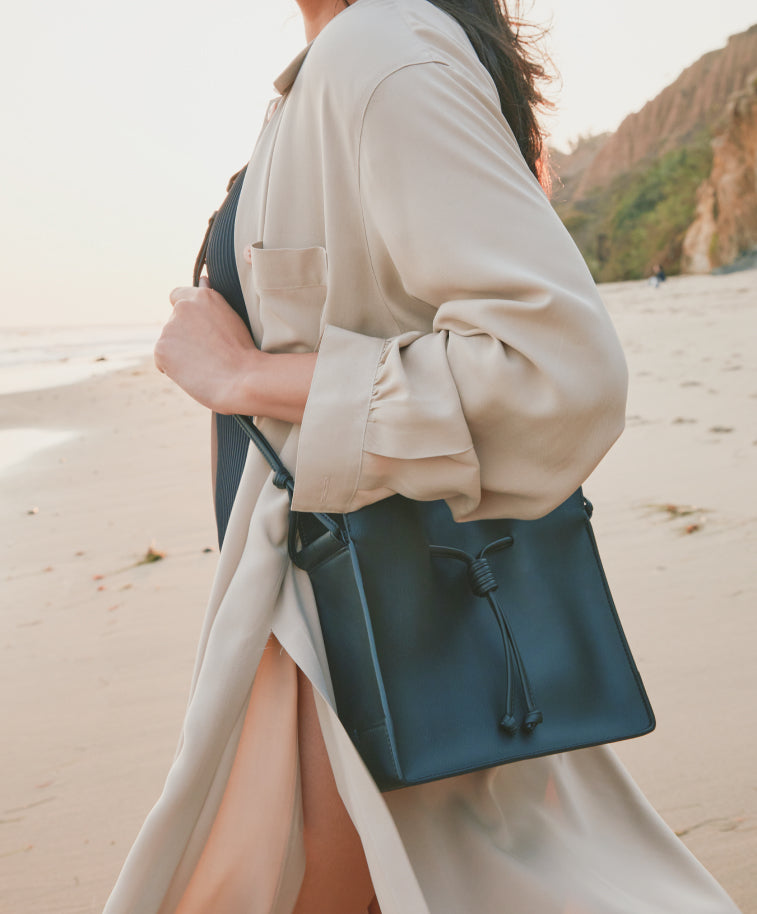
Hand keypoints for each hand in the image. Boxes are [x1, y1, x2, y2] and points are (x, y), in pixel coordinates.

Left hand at [155, 277, 316, 422]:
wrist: (242, 379)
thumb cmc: (244, 354)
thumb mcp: (232, 318)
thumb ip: (212, 304)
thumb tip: (202, 279)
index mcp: (203, 297)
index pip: (177, 295)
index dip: (184, 314)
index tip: (194, 327)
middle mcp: (183, 307)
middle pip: (174, 324)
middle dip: (184, 337)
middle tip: (208, 354)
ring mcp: (170, 328)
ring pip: (169, 343)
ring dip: (180, 353)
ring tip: (205, 365)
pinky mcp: (161, 349)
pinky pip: (162, 360)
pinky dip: (173, 369)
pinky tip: (194, 373)